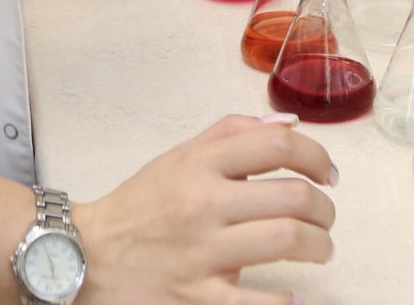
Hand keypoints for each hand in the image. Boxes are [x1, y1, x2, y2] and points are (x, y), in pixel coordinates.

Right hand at [73, 115, 335, 304]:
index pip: (277, 146)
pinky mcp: (197, 299)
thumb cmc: (139, 207)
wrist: (86, 258)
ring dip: (319, 247)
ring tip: (319, 249)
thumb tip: (289, 125)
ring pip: (288, 241)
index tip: (328, 175)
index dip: (317, 157)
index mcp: (199, 165)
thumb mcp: (179, 157)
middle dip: (324, 210)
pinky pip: (260, 300)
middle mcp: (202, 204)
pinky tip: (286, 293)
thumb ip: (232, 135)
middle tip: (325, 220)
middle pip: (293, 197)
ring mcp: (201, 254)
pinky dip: (284, 299)